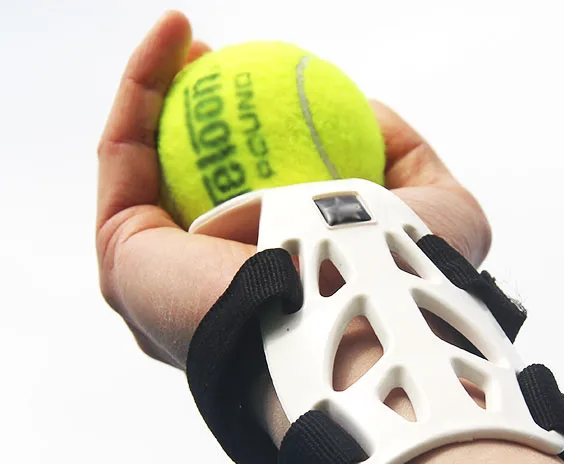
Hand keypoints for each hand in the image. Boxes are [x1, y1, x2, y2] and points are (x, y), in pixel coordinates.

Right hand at [96, 11, 491, 371]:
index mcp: (272, 285)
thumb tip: (367, 113)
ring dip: (159, 92)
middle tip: (217, 57)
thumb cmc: (411, 284)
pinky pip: (123, 157)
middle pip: (188, 186)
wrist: (365, 330)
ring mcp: (160, 283)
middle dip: (194, 116)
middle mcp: (211, 292)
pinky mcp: (125, 263)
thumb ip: (408, 158)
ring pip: (147, 168)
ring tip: (189, 35)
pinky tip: (174, 33)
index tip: (264, 82)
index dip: (247, 139)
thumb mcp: (441, 209)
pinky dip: (140, 87)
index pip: (249, 202)